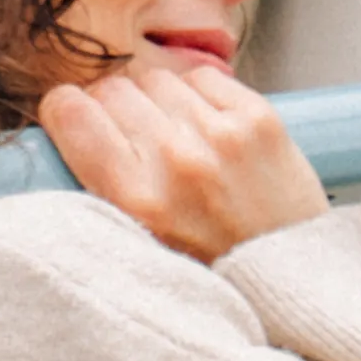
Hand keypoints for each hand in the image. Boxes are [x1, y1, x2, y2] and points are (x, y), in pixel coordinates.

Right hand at [38, 47, 323, 265]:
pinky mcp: (260, 119)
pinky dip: (200, 97)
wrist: (292, 283)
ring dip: (159, 103)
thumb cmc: (212, 272)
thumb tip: (72, 124)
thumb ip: (101, 188)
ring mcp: (222, 135)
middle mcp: (177, 160)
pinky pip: (203, 77)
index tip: (77, 124)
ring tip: (176, 143)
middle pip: (113, 88)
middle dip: (114, 111)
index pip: (70, 110)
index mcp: (135, 199)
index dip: (68, 113)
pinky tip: (208, 133)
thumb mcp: (136, 246)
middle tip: (135, 145)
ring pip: (157, 79)